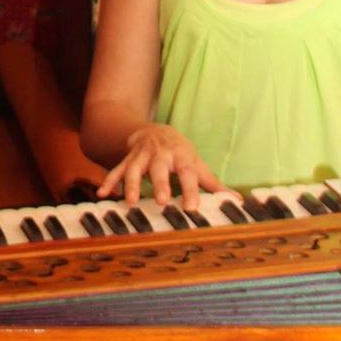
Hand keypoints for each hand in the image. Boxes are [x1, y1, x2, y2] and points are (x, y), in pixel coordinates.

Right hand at [97, 124, 225, 209]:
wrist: (154, 131)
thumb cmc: (179, 152)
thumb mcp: (196, 163)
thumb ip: (212, 183)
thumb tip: (236, 200)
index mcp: (181, 156)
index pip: (187, 173)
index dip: (190, 190)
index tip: (192, 208)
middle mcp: (160, 155)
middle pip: (159, 169)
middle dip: (160, 184)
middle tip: (162, 202)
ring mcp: (141, 157)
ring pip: (134, 169)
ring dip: (132, 184)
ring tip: (131, 201)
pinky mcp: (127, 160)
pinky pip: (116, 170)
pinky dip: (109, 181)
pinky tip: (103, 194)